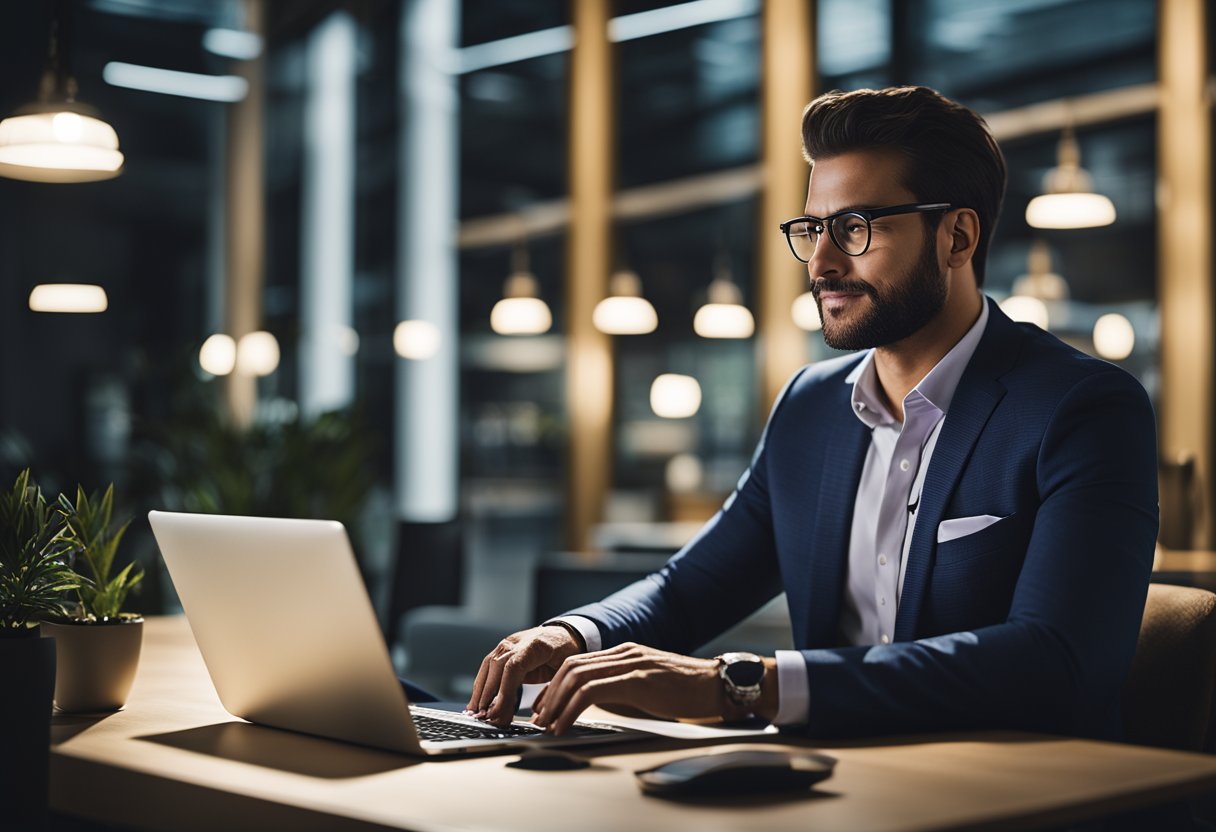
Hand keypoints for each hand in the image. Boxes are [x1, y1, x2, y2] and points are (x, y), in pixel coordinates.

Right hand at [466, 626, 582, 726]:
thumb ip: (551, 689)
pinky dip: (482, 684)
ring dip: (480, 691)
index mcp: (536, 645)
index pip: (513, 666)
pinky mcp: (502, 651)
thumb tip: (538, 715)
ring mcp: (508, 644)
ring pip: (488, 666)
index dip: (503, 690)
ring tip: (476, 713)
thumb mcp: (566, 670)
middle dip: (487, 694)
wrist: (564, 634)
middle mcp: (518, 642)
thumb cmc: (567, 653)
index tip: (497, 710)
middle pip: (496, 666)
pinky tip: (478, 701)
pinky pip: (488, 667)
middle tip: (485, 717)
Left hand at [529, 642, 745, 735]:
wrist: (718, 685)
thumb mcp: (647, 685)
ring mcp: (631, 664)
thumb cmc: (686, 690)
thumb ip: (621, 688)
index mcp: (624, 653)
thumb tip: (592, 705)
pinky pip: (592, 691)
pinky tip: (567, 724)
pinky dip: (572, 709)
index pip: (576, 663)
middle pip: (570, 667)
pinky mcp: (638, 680)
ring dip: (556, 703)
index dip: (554, 685)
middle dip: (549, 694)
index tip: (543, 707)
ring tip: (548, 725)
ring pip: (577, 677)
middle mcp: (624, 653)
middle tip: (539, 719)